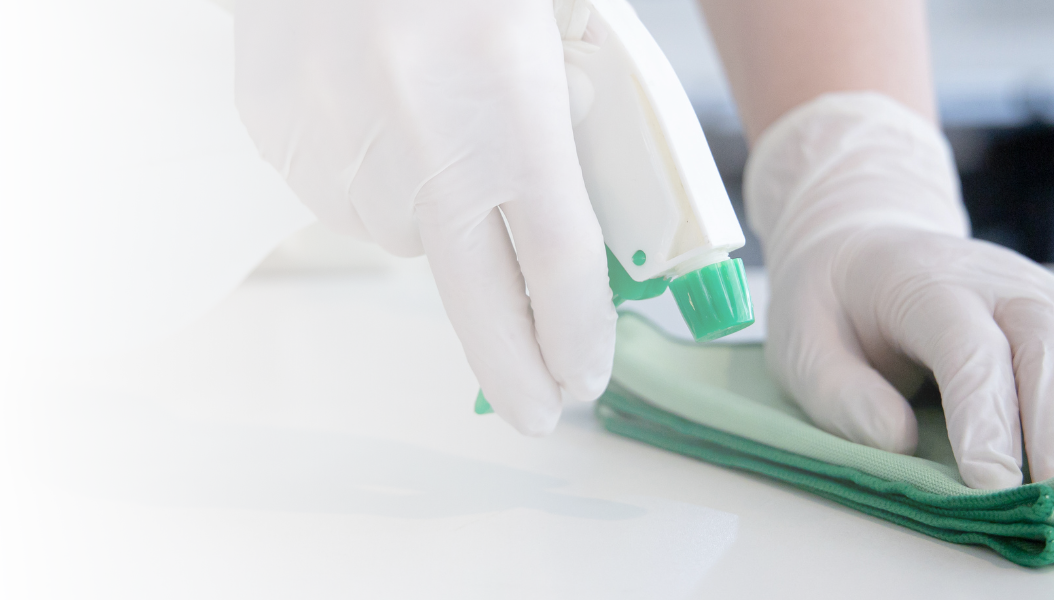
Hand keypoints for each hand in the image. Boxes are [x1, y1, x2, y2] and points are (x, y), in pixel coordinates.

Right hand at [235, 0, 616, 433]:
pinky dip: (378, 183)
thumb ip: (572, 121)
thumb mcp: (550, 28)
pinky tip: (384, 120)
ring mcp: (340, 144)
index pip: (560, 258)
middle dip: (514, 368)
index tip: (587, 374)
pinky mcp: (280, 134)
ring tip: (440, 135)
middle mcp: (422, 141)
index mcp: (508, 106)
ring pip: (407, 237)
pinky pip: (344, 198)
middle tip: (537, 409)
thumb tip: (593, 227)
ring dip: (439, 221)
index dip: (578, 329)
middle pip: (478, 300)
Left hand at [746, 92, 1053, 487]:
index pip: (969, 347)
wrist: (865, 245)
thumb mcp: (801, 341)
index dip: (986, 415)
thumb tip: (894, 440)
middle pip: (1050, 344)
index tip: (990, 482)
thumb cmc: (832, 302)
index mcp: (923, 283)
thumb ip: (839, 392)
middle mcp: (997, 281)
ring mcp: (1043, 293)